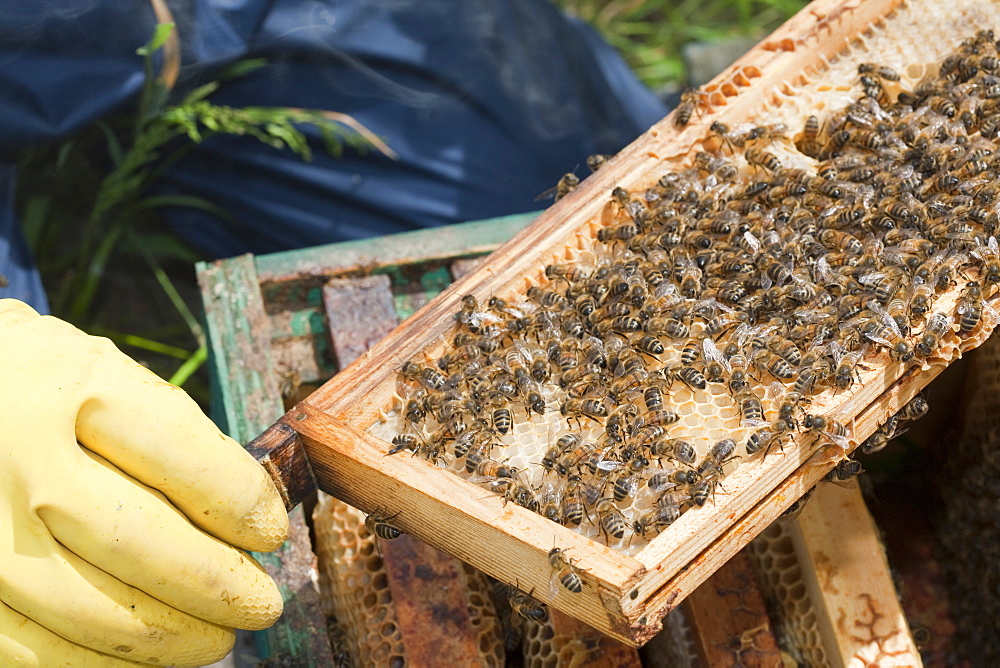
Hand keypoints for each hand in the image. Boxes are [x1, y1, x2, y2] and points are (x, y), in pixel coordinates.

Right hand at [0, 300, 288, 665]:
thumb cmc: (44, 390)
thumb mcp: (103, 374)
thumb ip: (169, 436)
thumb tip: (249, 517)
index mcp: (73, 381)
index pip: (183, 455)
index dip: (241, 504)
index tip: (272, 532)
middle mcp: (20, 452)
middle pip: (142, 541)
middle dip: (220, 585)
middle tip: (262, 605)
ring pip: (92, 610)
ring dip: (173, 636)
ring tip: (218, 639)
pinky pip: (34, 650)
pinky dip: (103, 663)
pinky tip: (148, 655)